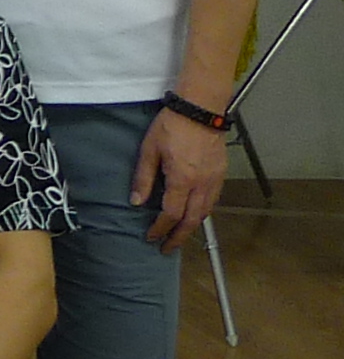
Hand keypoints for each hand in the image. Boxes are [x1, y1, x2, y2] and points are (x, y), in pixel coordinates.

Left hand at [132, 109, 228, 254]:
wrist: (200, 110)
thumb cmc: (171, 126)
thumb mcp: (149, 150)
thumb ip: (143, 178)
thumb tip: (136, 202)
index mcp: (182, 179)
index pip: (171, 214)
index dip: (160, 228)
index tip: (152, 237)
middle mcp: (202, 184)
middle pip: (192, 220)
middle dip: (179, 236)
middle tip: (168, 248)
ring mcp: (215, 180)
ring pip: (205, 212)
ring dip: (192, 226)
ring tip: (179, 235)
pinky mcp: (221, 174)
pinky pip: (213, 201)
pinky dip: (203, 212)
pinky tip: (194, 214)